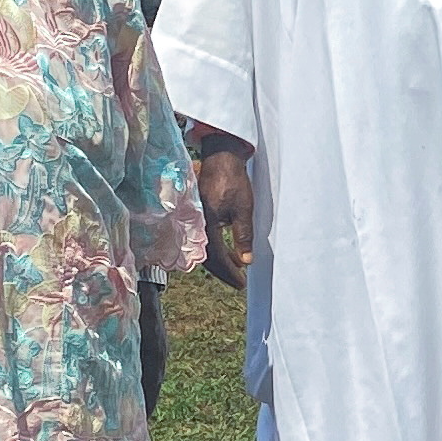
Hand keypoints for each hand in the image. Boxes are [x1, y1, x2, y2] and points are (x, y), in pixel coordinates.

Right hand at [196, 148, 255, 289]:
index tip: (241, 283)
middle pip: (207, 257)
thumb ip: (243, 236)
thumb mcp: (243, 210)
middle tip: (239, 281)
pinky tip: (231, 251)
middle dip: (224, 270)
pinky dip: (218, 247)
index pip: (215, 257)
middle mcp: (196, 224)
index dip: (228, 272)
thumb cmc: (233, 180)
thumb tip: (246, 261)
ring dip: (221, 259)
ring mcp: (194, 220)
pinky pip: (205, 238)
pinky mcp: (197, 215)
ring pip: (205, 248)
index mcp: (205, 224)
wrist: (221, 157)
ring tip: (238, 266)